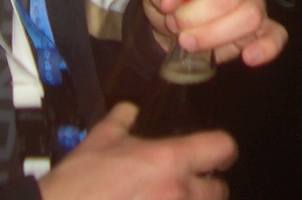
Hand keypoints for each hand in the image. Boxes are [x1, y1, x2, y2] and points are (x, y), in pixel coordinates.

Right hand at [38, 101, 234, 199]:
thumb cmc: (78, 183)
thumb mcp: (99, 141)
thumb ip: (121, 121)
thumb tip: (128, 109)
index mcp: (168, 160)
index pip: (222, 148)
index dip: (222, 150)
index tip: (218, 155)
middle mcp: (177, 191)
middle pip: (219, 190)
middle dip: (207, 188)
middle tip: (187, 187)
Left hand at [141, 0, 286, 66]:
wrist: (173, 22)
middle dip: (200, 12)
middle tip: (176, 23)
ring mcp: (255, 3)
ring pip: (250, 18)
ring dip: (213, 34)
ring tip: (187, 41)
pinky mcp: (256, 31)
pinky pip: (274, 37)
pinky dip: (265, 48)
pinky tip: (249, 56)